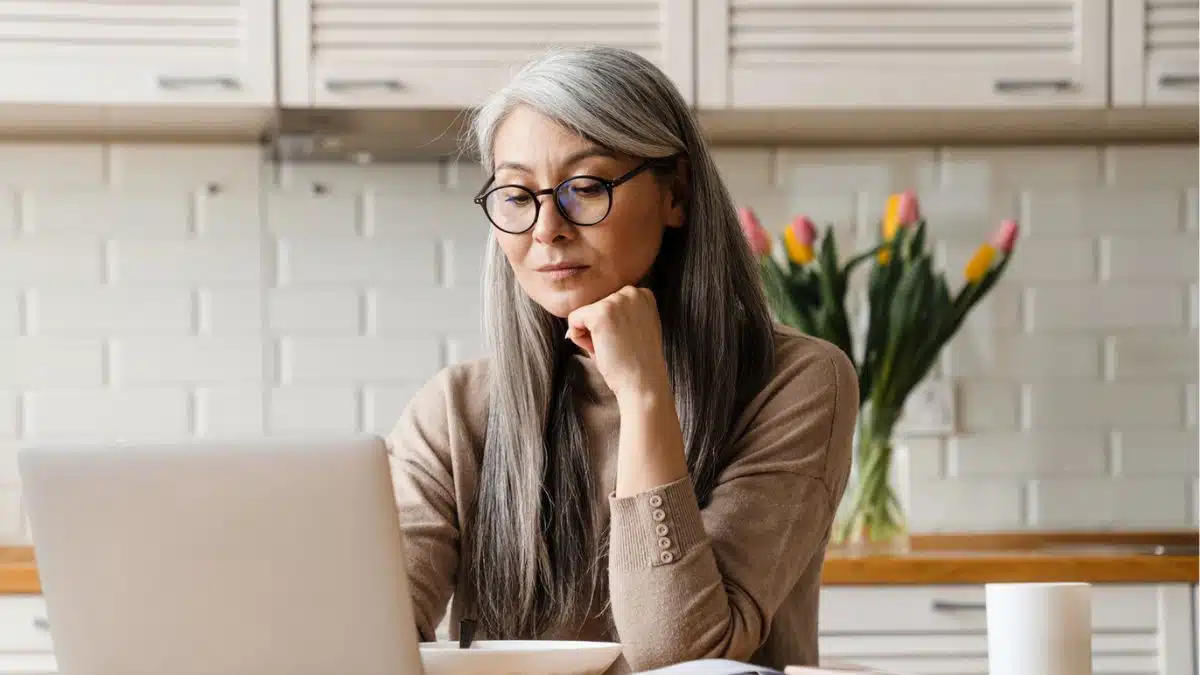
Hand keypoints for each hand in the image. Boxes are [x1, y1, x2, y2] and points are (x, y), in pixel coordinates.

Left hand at [565, 286, 671, 402]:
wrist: (644, 382)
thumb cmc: (636, 361)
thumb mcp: (634, 327)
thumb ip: (618, 313)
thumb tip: (580, 313)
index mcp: (643, 294)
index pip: (609, 303)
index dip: (612, 326)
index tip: (628, 340)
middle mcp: (631, 292)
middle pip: (595, 307)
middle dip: (599, 329)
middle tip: (619, 347)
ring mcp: (616, 301)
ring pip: (584, 314)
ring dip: (590, 335)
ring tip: (612, 348)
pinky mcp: (599, 313)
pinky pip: (573, 320)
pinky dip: (579, 339)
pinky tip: (600, 349)